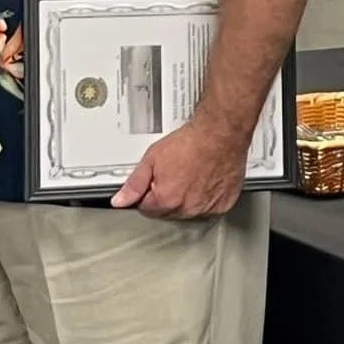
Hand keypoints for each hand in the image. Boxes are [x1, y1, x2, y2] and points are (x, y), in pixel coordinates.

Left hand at [112, 118, 246, 218]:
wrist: (221, 132)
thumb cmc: (191, 142)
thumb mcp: (152, 158)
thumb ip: (134, 184)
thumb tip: (120, 200)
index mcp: (166, 201)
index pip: (147, 208)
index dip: (148, 193)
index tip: (156, 182)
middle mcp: (187, 208)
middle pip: (168, 212)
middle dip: (168, 197)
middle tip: (176, 174)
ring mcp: (207, 207)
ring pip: (189, 211)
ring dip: (188, 199)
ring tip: (192, 175)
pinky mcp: (224, 203)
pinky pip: (210, 207)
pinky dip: (207, 198)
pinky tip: (206, 180)